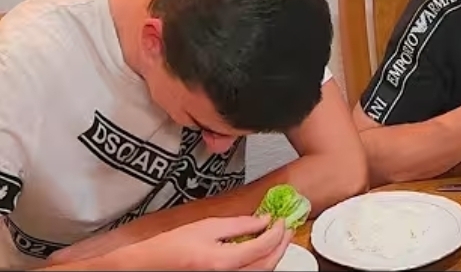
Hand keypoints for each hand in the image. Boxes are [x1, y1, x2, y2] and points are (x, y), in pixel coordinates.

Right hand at [113, 216, 291, 270]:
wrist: (151, 264)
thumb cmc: (171, 246)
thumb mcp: (207, 226)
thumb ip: (239, 224)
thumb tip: (263, 220)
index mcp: (222, 261)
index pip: (262, 247)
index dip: (277, 231)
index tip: (282, 219)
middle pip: (267, 264)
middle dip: (281, 245)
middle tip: (286, 227)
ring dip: (274, 254)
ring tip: (278, 236)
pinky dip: (262, 262)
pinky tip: (261, 249)